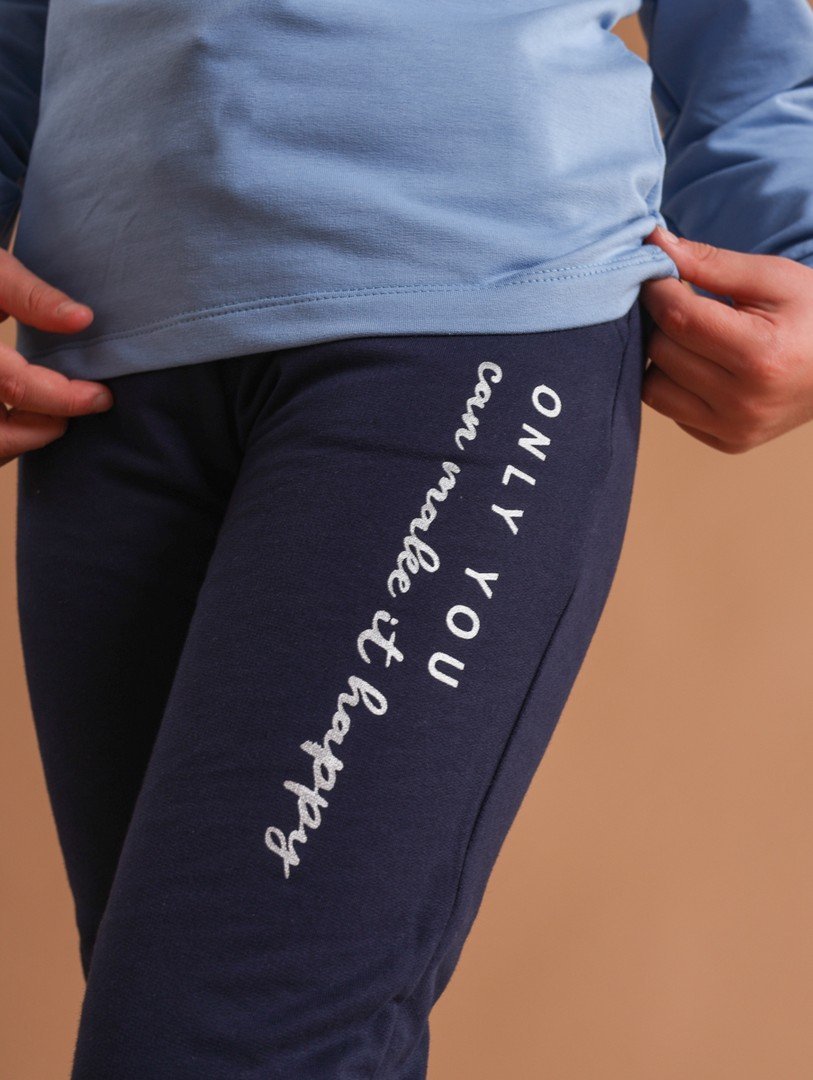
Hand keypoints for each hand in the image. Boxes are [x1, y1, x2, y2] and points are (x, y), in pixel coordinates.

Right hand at [0, 247, 112, 467]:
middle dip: (40, 430)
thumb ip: (30, 296)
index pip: (16, 386)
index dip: (65, 398)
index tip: (100, 397)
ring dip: (19, 437)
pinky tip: (20, 413)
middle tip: (70, 410)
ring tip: (46, 410)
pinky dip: (5, 435)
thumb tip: (82, 319)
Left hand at [640, 226, 812, 452]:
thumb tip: (654, 243)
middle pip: (661, 352)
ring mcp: (734, 428)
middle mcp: (743, 401)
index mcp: (760, 354)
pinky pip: (669, 410)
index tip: (657, 274)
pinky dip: (675, 386)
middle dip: (663, 321)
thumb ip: (710, 262)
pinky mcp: (726, 442)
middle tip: (683, 303)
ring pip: (654, 386)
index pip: (679, 318)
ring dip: (663, 357)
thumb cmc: (811, 314)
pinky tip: (704, 367)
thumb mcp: (772, 278)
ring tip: (694, 337)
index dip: (657, 290)